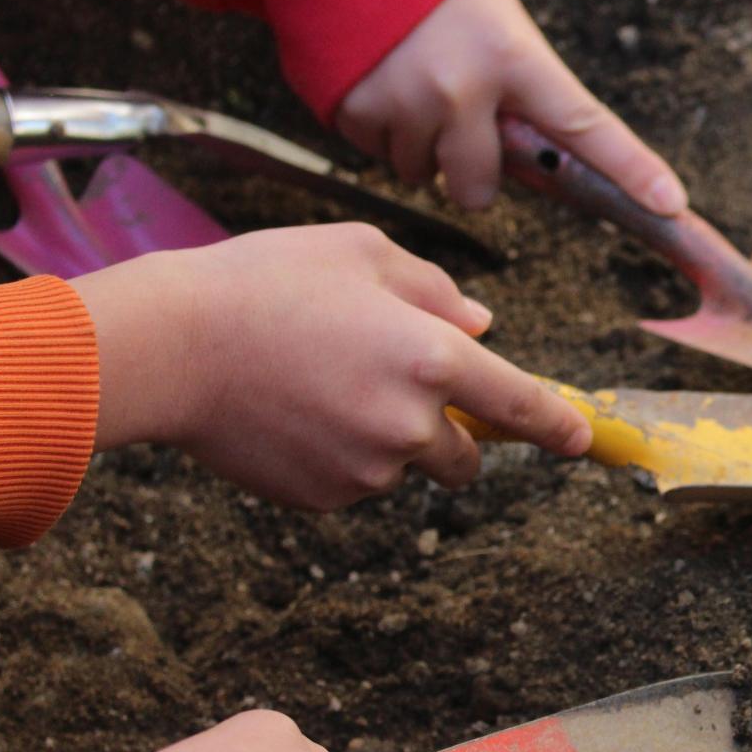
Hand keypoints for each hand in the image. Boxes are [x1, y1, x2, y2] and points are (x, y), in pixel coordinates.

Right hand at [72, 223, 590, 509]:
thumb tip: (481, 325)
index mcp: (435, 357)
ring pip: (407, 468)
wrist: (170, 346)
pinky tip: (295, 414)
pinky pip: (357, 484)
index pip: (523, 405)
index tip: (580, 440)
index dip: (559, 426)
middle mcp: (412, 423)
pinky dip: (342, 458)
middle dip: (452, 434)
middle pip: (468, 456)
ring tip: (324, 388)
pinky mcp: (326, 497)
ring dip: (390, 442)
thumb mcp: (361, 254)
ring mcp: (368, 468)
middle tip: (393, 389)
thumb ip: (436, 291)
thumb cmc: (266, 282)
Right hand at [333, 0, 687, 213]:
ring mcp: (404, 103)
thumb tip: (536, 162)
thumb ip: (520, 90)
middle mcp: (462, 87)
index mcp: (514, 58)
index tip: (672, 204)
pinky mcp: (353, 112)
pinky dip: (379, 131)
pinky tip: (379, 81)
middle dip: (472, 172)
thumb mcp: (498, 24)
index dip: (631, 169)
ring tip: (411, 83)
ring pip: (422, 174)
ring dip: (420, 146)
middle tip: (458, 122)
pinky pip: (376, 156)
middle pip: (480, 186)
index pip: (585, 125)